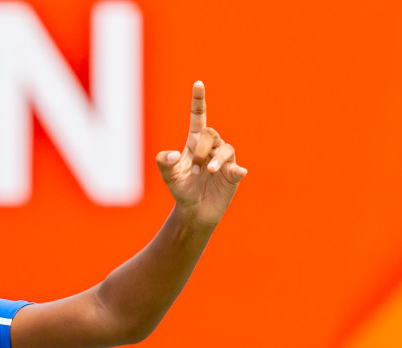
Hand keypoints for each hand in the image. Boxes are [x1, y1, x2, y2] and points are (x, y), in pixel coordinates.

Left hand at [155, 81, 247, 227]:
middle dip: (201, 150)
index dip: (198, 100)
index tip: (197, 83)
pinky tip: (237, 172)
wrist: (194, 209)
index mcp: (194, 142)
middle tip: (193, 170)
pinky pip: (238, 167)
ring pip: (226, 148)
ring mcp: (224, 159)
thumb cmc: (181, 188)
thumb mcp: (168, 176)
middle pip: (210, 134)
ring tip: (210, 171)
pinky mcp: (233, 174)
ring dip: (217, 159)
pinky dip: (237, 169)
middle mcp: (211, 147)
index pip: (198, 117)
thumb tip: (173, 154)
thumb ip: (164, 163)